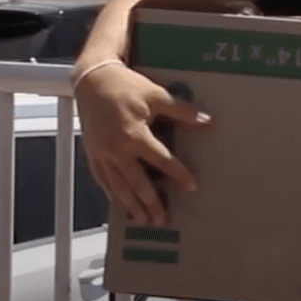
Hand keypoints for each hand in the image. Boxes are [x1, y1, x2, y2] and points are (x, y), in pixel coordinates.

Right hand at [76, 61, 209, 227]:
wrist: (92, 80)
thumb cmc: (126, 86)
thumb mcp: (157, 94)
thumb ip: (182, 111)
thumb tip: (207, 120)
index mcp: (134, 135)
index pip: (161, 161)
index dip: (178, 174)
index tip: (192, 186)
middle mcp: (116, 149)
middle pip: (137, 182)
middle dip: (150, 203)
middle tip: (162, 220)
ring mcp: (102, 154)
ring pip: (118, 186)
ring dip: (131, 204)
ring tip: (143, 220)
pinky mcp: (92, 153)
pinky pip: (102, 179)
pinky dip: (113, 193)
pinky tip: (121, 204)